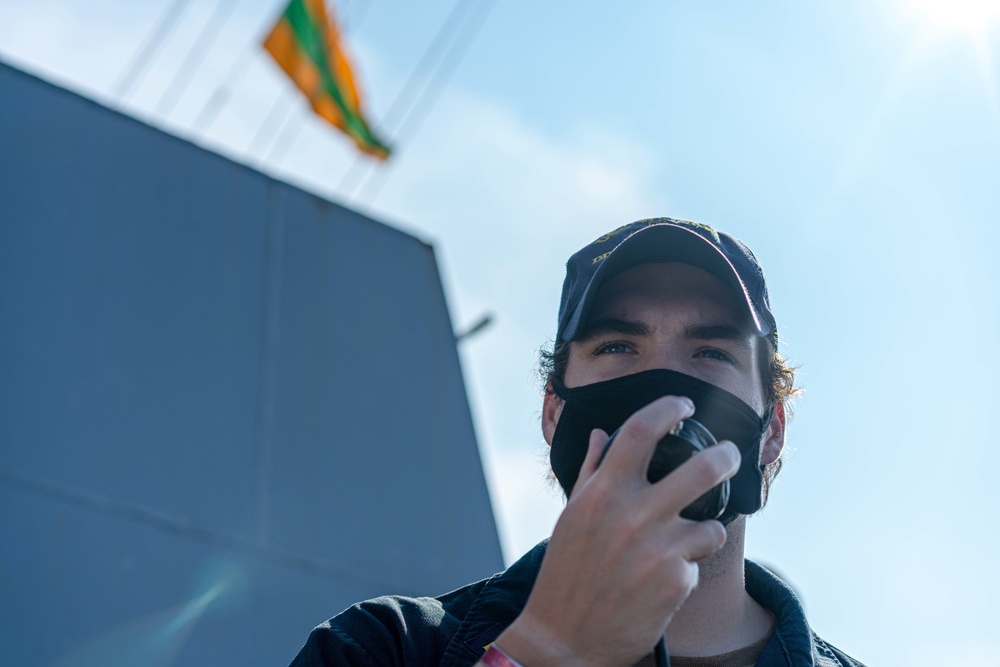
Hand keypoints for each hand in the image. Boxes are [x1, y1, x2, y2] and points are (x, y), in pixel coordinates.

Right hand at [493, 395, 740, 666]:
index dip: (668, 408)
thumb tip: (599, 434)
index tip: (684, 404)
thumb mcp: (571, 517)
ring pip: (713, 523)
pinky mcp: (676, 582)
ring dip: (706, 530)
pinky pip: (698, 562)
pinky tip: (662, 582)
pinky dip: (686, 569)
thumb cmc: (565, 574)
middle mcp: (632, 514)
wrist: (565, 640)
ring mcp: (657, 548)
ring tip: (688, 541)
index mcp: (602, 493)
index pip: (640, 431)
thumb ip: (590, 471)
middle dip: (726, 456)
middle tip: (730, 455)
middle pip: (702, 467)